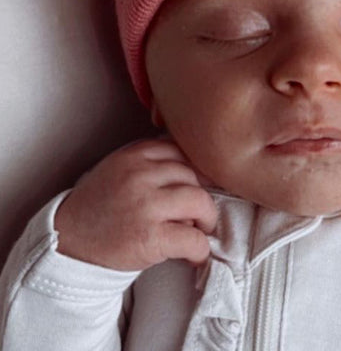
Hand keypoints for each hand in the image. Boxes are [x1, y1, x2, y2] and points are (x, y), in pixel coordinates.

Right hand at [54, 139, 216, 270]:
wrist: (66, 241)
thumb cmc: (100, 205)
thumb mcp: (120, 167)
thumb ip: (151, 160)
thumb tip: (196, 164)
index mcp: (136, 154)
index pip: (184, 152)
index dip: (197, 170)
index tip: (200, 185)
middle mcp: (141, 176)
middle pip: (195, 176)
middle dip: (202, 195)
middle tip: (199, 213)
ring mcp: (146, 206)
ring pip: (201, 202)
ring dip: (208, 218)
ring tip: (200, 229)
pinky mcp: (150, 238)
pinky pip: (193, 239)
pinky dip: (201, 249)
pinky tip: (195, 254)